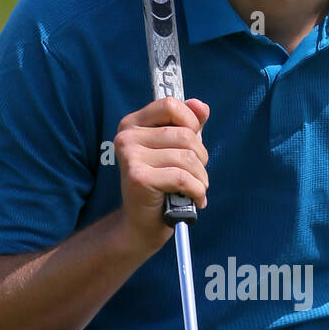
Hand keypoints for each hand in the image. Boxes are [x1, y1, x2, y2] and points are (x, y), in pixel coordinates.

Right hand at [114, 96, 209, 252]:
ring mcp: (130, 157)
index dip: (191, 121)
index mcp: (133, 124)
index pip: (170, 104)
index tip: (193, 142)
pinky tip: (195, 199)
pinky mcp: (139, 178)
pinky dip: (197, 191)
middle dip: (201, 157)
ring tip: (195, 189)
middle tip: (196, 175)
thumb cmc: (161, 186)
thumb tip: (200, 106)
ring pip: (187, 157)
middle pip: (185, 134)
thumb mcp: (175, 150)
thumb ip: (188, 125)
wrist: (142, 225)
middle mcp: (127, 137)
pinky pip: (183, 178)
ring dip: (201, 178)